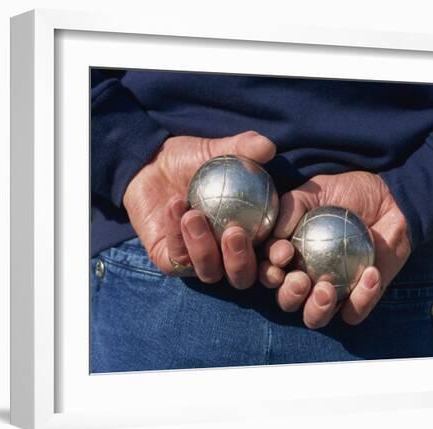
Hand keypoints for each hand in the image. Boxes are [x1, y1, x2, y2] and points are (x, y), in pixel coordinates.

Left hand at [123, 131, 275, 288]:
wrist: (151, 163)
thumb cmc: (192, 159)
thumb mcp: (218, 150)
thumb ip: (243, 148)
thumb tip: (268, 147)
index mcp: (249, 238)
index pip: (270, 257)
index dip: (278, 257)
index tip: (281, 246)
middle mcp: (226, 257)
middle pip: (242, 277)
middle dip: (240, 262)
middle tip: (234, 232)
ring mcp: (198, 262)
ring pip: (209, 272)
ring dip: (203, 247)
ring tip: (194, 215)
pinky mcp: (170, 262)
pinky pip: (177, 257)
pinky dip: (177, 233)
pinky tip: (175, 207)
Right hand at [259, 171, 411, 326]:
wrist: (388, 198)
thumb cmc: (345, 193)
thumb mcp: (314, 190)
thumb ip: (290, 206)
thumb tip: (275, 235)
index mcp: (287, 259)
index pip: (268, 272)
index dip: (269, 270)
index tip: (284, 253)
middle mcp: (304, 280)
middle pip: (287, 301)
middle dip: (289, 295)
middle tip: (301, 279)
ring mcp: (332, 293)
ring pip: (316, 317)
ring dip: (316, 309)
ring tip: (326, 290)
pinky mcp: (360, 299)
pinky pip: (355, 312)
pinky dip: (360, 299)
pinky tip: (370, 274)